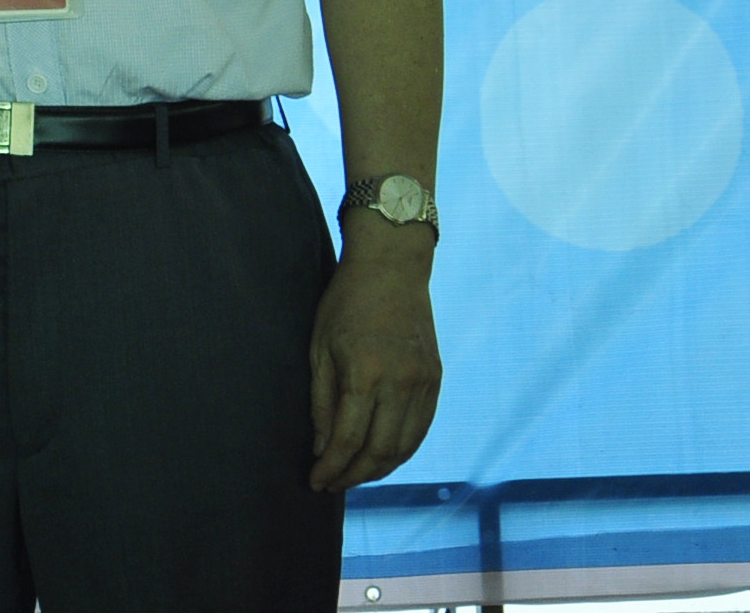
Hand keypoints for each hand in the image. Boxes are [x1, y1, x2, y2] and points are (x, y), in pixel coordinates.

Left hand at [307, 238, 440, 489]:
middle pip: (379, 452)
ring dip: (378, 470)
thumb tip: (321, 448)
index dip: (331, 468)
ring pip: (404, 447)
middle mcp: (400, 383)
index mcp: (365, 373)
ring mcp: (423, 383)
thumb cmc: (346, 301)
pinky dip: (402, 451)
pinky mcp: (435, 380)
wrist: (392, 266)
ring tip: (353, 475)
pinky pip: (421, 430)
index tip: (314, 481)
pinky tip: (382, 456)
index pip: (347, 440)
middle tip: (331, 484)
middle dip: (353, 476)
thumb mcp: (319, 346)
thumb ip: (321, 401)